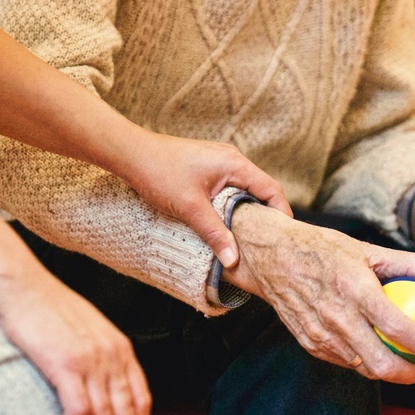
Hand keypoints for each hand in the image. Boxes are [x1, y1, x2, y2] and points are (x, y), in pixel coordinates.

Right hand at [0, 269, 151, 414]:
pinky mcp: (66, 364)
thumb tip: (102, 387)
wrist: (22, 287)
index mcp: (121, 347)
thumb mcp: (89, 330)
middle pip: (126, 413)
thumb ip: (102, 356)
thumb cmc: (49, 308)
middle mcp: (112, 355)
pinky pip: (79, 411)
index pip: (142, 398)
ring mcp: (91, 360)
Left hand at [121, 132, 291, 267]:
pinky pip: (229, 189)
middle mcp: (231, 160)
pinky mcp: (206, 169)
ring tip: (248, 239)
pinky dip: (232, 206)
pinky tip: (225, 224)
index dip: (281, 214)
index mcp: (235, 164)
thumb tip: (234, 260)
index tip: (283, 238)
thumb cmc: (159, 173)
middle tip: (268, 244)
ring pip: (243, 191)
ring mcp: (219, 163)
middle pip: (261, 190)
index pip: (271, 189)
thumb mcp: (190, 208)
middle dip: (266, 217)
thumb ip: (215, 234)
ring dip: (246, 213)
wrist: (130, 154)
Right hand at [223, 204, 414, 384]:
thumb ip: (411, 265)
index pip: (399, 329)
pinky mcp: (309, 343)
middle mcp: (337, 317)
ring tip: (406, 360)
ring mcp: (320, 334)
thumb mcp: (367, 249)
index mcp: (355, 289)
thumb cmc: (322, 249)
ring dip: (390, 371)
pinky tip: (375, 351)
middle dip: (413, 373)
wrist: (271, 256)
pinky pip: (344, 361)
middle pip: (382, 364)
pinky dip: (364, 361)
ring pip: (363, 368)